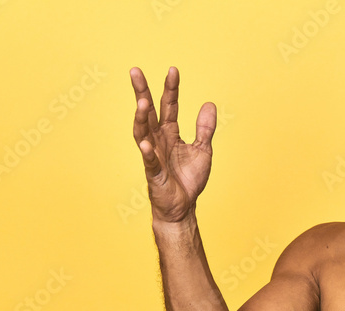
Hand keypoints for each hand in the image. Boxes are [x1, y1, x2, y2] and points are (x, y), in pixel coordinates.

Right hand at [130, 66, 215, 222]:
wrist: (183, 207)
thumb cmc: (189, 179)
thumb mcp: (203, 150)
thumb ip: (205, 128)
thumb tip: (209, 103)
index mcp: (170, 134)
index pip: (169, 106)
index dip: (171, 89)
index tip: (173, 70)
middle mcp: (159, 140)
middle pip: (149, 112)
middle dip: (142, 92)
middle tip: (135, 71)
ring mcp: (154, 155)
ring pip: (143, 132)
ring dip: (141, 118)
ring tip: (141, 102)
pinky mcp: (154, 173)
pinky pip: (149, 161)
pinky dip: (147, 152)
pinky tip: (145, 143)